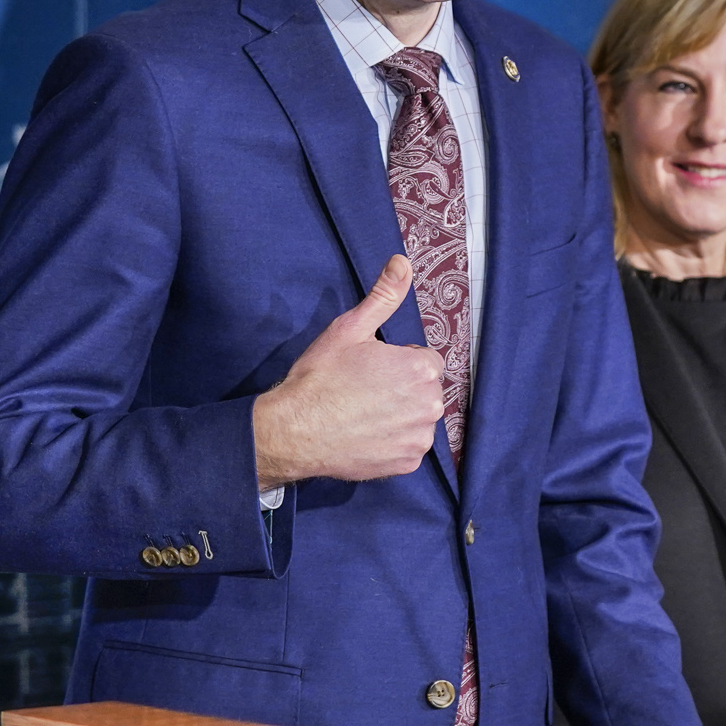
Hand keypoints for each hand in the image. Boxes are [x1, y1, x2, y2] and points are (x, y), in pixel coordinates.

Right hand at [252, 255, 445, 487]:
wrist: (294, 430)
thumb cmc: (321, 377)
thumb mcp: (350, 328)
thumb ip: (384, 296)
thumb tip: (402, 261)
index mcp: (421, 369)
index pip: (424, 361)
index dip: (397, 363)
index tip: (371, 370)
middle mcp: (430, 405)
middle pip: (424, 390)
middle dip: (402, 389)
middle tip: (364, 392)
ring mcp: (420, 438)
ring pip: (418, 419)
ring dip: (400, 416)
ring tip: (364, 414)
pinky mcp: (407, 464)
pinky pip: (408, 448)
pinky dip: (392, 443)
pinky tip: (366, 436)